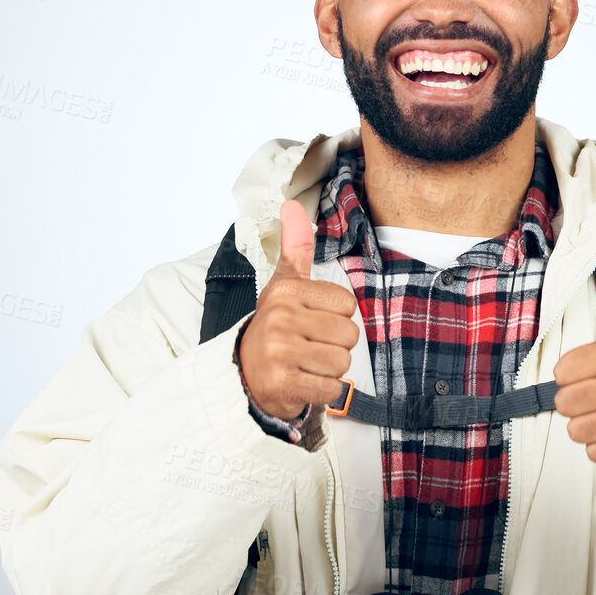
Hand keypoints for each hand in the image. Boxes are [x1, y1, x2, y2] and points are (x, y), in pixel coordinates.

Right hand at [238, 199, 360, 419]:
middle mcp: (279, 318)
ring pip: (342, 362)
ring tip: (307, 363)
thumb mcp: (285, 284)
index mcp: (285, 291)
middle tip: (310, 345)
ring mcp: (279, 351)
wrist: (246, 373)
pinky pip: (331, 388)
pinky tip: (304, 381)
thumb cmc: (277, 325)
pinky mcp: (282, 383)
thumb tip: (290, 204)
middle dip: (335, 345)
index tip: (312, 320)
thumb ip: (296, 246)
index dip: (336, 317)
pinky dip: (323, 390)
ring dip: (330, 369)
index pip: (348, 305)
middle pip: (349, 335)